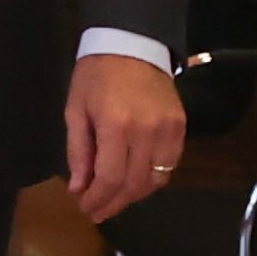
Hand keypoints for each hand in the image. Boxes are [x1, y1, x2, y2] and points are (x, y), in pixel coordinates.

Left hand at [65, 50, 187, 224]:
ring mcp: (168, 130)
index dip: (97, 199)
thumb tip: (79, 187)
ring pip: (155, 180)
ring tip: (114, 199)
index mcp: (115, 125)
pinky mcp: (181, 127)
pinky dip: (153, 179)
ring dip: (134, 196)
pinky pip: (170, 165)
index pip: (110, 178)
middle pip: (133, 184)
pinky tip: (135, 181)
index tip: (85, 208)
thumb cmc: (96, 75)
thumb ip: (78, 151)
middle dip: (113, 203)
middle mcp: (146, 131)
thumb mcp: (75, 110)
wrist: (132, 44)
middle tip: (97, 211)